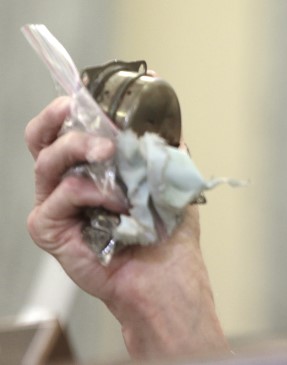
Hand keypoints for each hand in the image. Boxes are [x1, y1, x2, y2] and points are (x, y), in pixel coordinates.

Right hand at [25, 97, 227, 358]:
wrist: (166, 273)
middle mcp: (66, 184)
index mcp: (89, 168)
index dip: (68, 107)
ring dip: (84, 150)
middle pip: (40, 138)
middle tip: (85, 114)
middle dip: (59, 118)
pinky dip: (94, 193)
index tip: (88, 91)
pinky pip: (62, 195)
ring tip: (113, 157)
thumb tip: (162, 102)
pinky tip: (117, 203)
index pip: (63, 128)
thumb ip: (160, 141)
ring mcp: (55, 206)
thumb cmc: (166, 230)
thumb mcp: (168, 173)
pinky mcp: (50, 230)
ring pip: (49, 160)